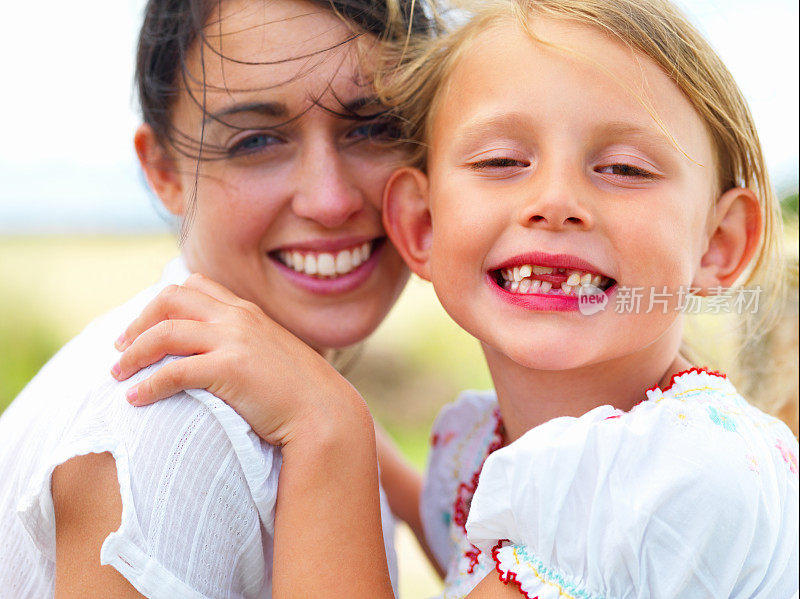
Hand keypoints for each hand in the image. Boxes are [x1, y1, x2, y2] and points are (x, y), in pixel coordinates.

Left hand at [111, 273, 363, 446]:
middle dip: (138, 321)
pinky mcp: (231, 368)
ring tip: (117, 375)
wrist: (326, 414)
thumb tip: (218, 357)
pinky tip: (136, 399)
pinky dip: (148, 384)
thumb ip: (247, 345)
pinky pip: (174, 370)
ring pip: (165, 332)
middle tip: (120, 348)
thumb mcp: (273, 356)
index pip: (195, 285)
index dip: (161, 303)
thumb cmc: (300, 394)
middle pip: (171, 298)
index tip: (144, 328)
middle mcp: (239, 317)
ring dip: (133, 353)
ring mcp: (236, 340)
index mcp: (248, 312)